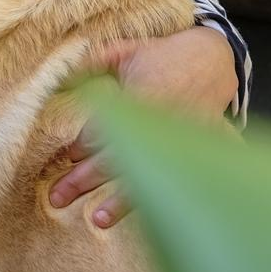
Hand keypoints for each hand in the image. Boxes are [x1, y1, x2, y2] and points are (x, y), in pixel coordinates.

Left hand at [49, 26, 238, 228]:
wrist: (215, 59)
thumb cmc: (162, 55)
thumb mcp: (125, 51)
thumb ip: (90, 62)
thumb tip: (55, 74)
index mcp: (142, 96)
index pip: (107, 126)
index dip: (85, 142)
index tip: (71, 156)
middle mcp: (160, 121)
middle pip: (118, 156)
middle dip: (85, 179)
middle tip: (57, 197)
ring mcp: (180, 139)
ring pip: (147, 174)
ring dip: (121, 199)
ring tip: (97, 220)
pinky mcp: (195, 150)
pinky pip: (175, 176)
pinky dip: (159, 195)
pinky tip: (148, 216)